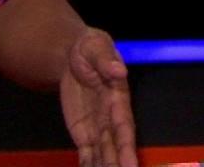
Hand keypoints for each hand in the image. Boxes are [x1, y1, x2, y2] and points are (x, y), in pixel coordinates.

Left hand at [58, 27, 136, 166]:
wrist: (72, 56)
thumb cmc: (90, 49)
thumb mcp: (95, 47)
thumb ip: (106, 60)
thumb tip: (119, 71)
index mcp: (118, 98)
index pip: (124, 126)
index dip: (127, 147)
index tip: (130, 165)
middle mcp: (111, 118)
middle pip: (116, 146)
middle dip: (118, 164)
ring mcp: (97, 128)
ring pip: (103, 154)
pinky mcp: (84, 133)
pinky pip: (87, 154)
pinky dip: (89, 166)